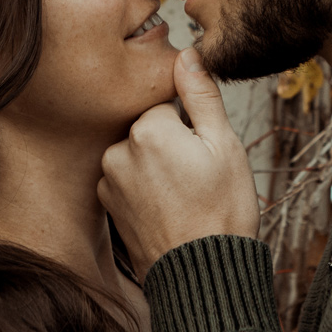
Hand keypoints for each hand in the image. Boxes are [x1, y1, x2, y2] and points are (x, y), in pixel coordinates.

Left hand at [99, 48, 259, 277]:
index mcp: (147, 129)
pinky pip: (127, 180)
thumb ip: (201, 96)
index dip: (191, 124)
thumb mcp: (224, 146)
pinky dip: (145, 188)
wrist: (202, 276)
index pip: (166, 103)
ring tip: (185, 196)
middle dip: (171, 143)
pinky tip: (169, 208)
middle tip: (198, 176)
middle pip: (149, 128)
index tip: (204, 151)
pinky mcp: (107, 206)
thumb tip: (188, 55)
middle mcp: (117, 151)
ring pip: (137, 153)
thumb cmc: (221, 212)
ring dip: (156, 166)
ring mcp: (108, 181)